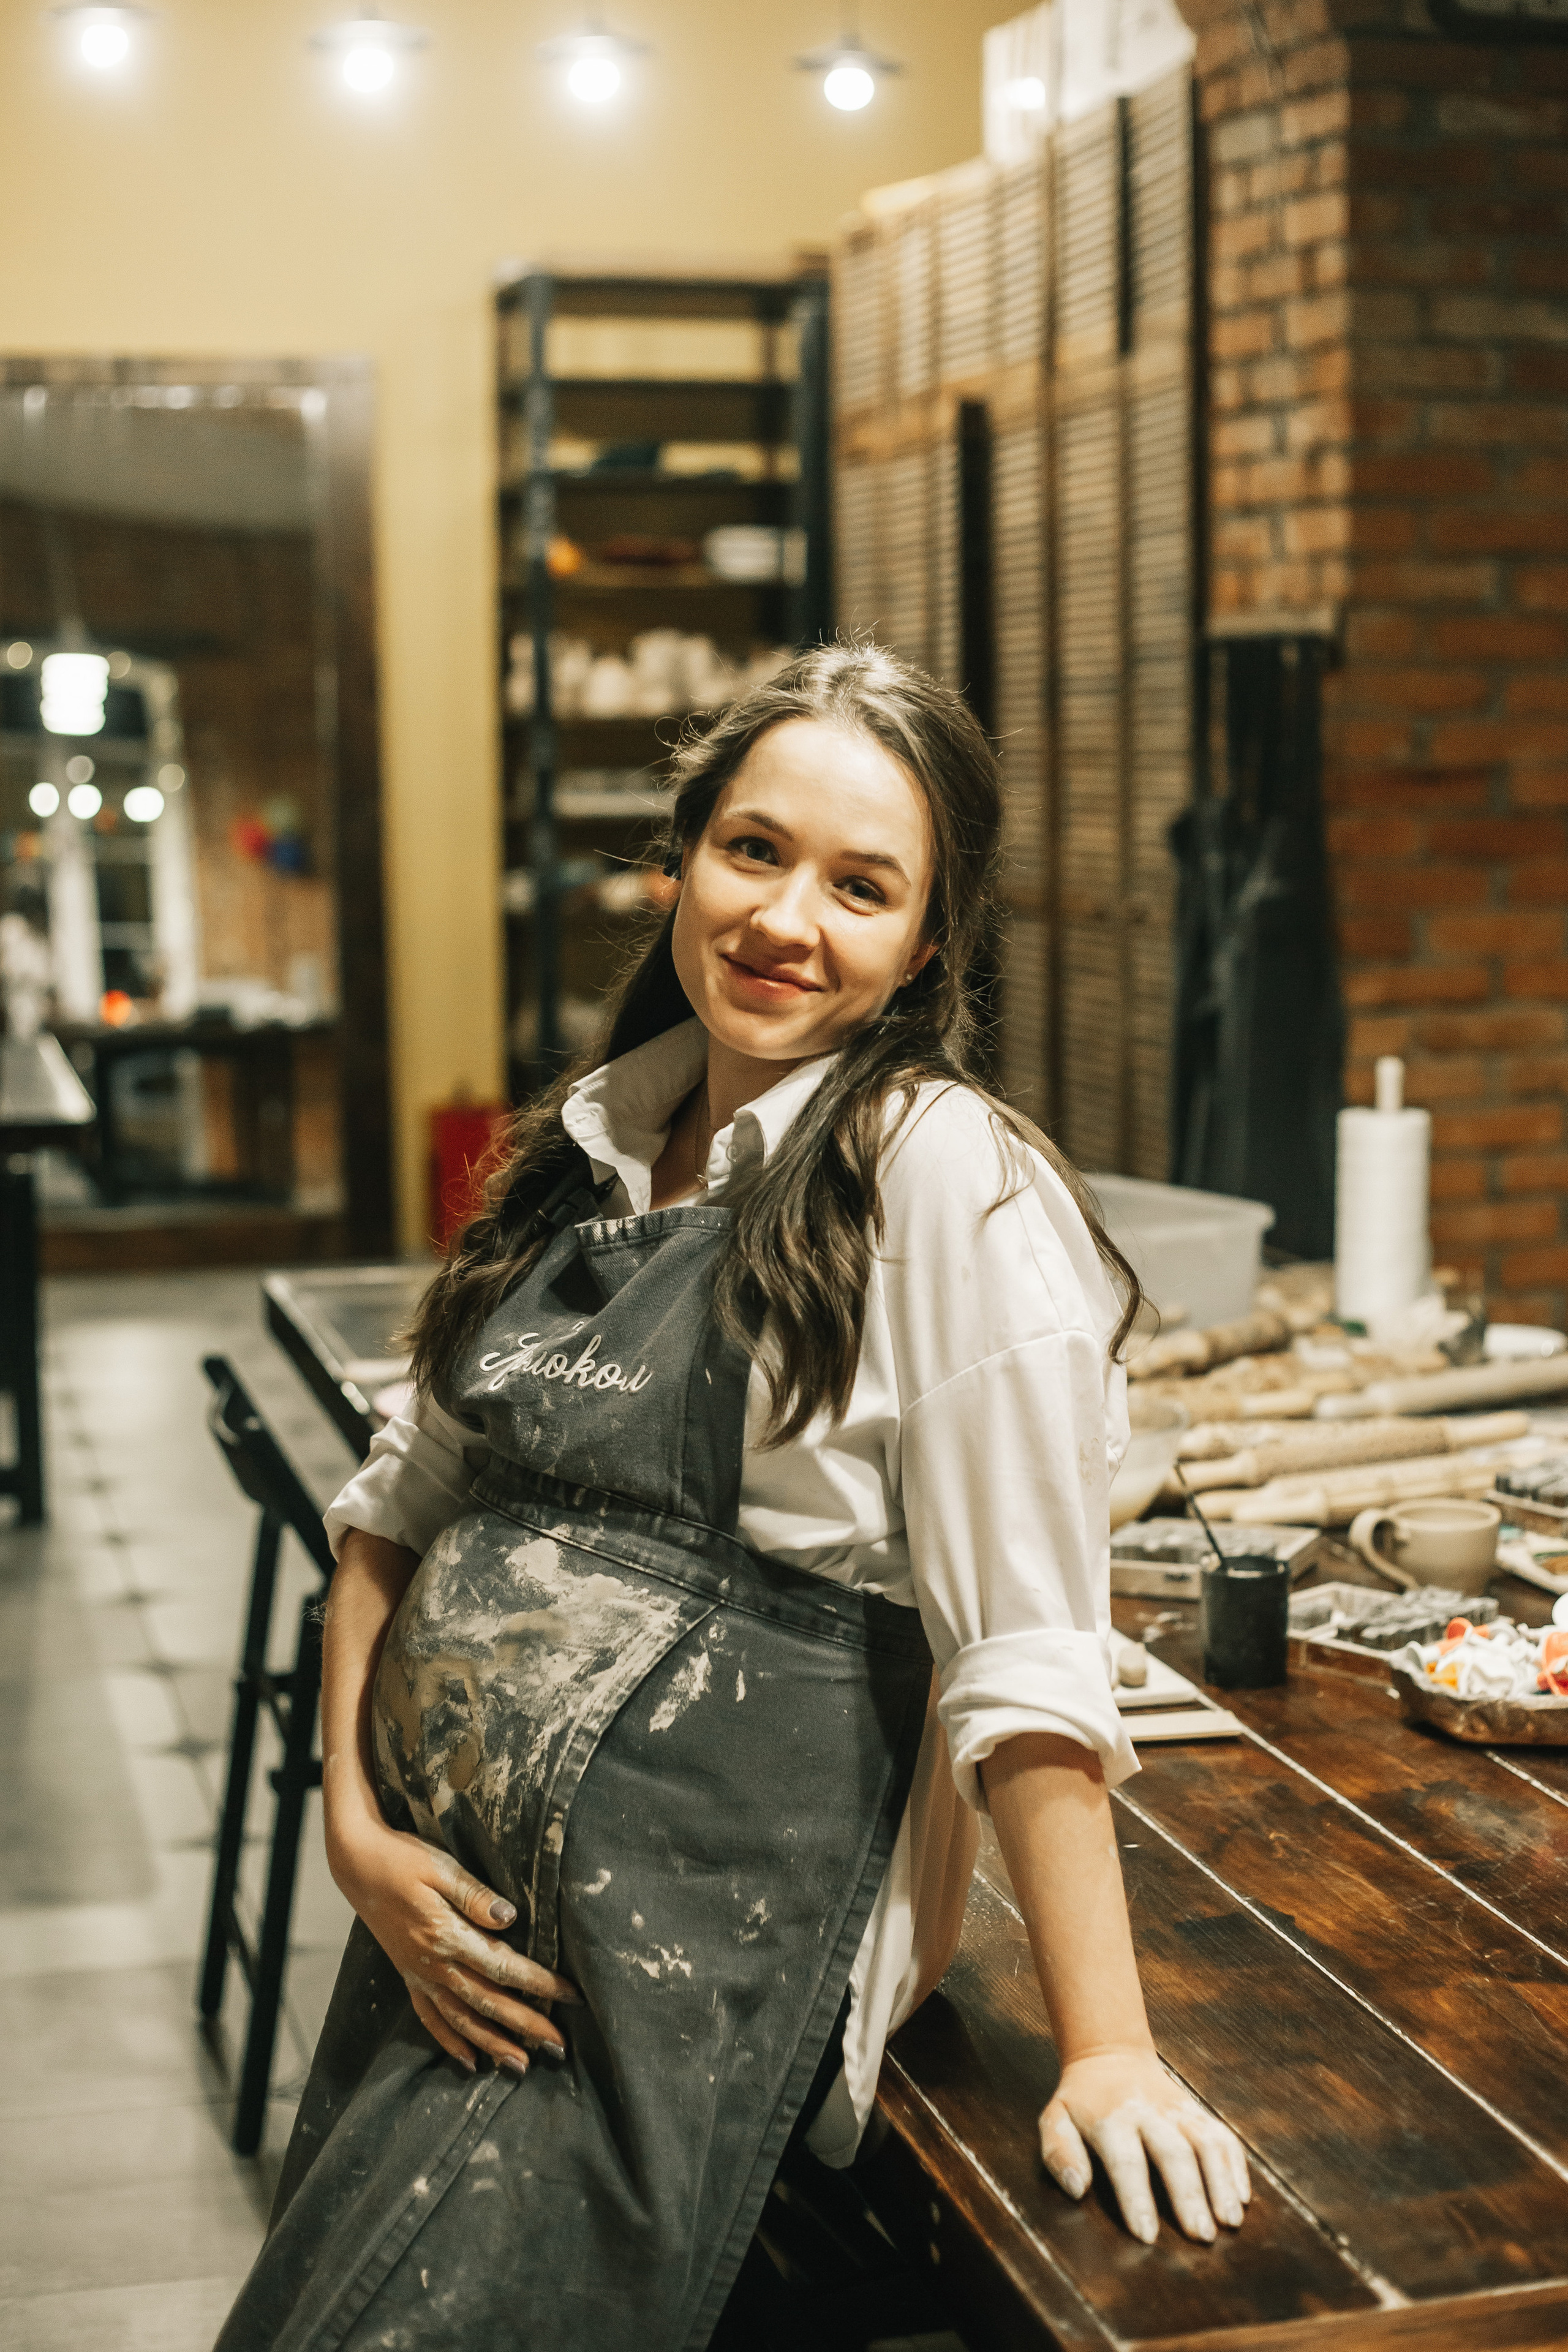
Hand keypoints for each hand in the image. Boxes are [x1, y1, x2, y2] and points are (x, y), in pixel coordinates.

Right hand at [331, 1820, 579, 2076]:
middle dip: (526, 2026)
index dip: (540, 1984)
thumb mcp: (440, 1867)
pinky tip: (468, 2061)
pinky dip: (449, 2041)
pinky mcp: (408, 1975)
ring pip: (461, 2018)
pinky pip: (430, 2017)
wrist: (357, 1864)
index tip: (572, 1996)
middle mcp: (434, 1963)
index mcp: (447, 1935)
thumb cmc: (402, 1859)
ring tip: (520, 2066)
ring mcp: (419, 1974)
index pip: (504, 1967)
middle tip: (559, 2048)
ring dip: (492, 2044)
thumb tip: (509, 1918)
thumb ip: (474, 1895)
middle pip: (488, 2002)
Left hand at [1040, 2047, 1249, 2243]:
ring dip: (1221, 2181)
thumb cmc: (1080, 2102)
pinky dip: (1236, 2165)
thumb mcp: (1055, 2118)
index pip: (1126, 2161)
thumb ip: (1059, 2152)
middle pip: (1174, 2153)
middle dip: (1189, 2195)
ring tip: (1230, 2221)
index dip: (1137, 2199)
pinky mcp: (1197, 2111)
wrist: (1110, 2056)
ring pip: (1206, 2142)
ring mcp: (1178, 2109)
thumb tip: (1076, 2188)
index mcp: (1110, 2118)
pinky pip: (1222, 2135)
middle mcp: (1149, 2112)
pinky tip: (1242, 2197)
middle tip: (1202, 2236)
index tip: (1147, 2235)